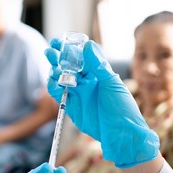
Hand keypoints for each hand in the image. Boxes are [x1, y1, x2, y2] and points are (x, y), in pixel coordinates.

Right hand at [45, 39, 158, 167]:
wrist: (120, 132)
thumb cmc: (122, 106)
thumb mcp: (111, 82)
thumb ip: (97, 64)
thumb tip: (87, 44)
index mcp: (98, 73)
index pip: (81, 57)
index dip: (71, 48)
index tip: (62, 40)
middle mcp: (87, 81)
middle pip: (68, 66)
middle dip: (58, 57)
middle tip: (51, 49)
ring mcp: (78, 93)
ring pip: (61, 78)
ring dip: (55, 70)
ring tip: (53, 65)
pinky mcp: (71, 105)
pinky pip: (59, 93)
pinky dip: (53, 85)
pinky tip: (53, 79)